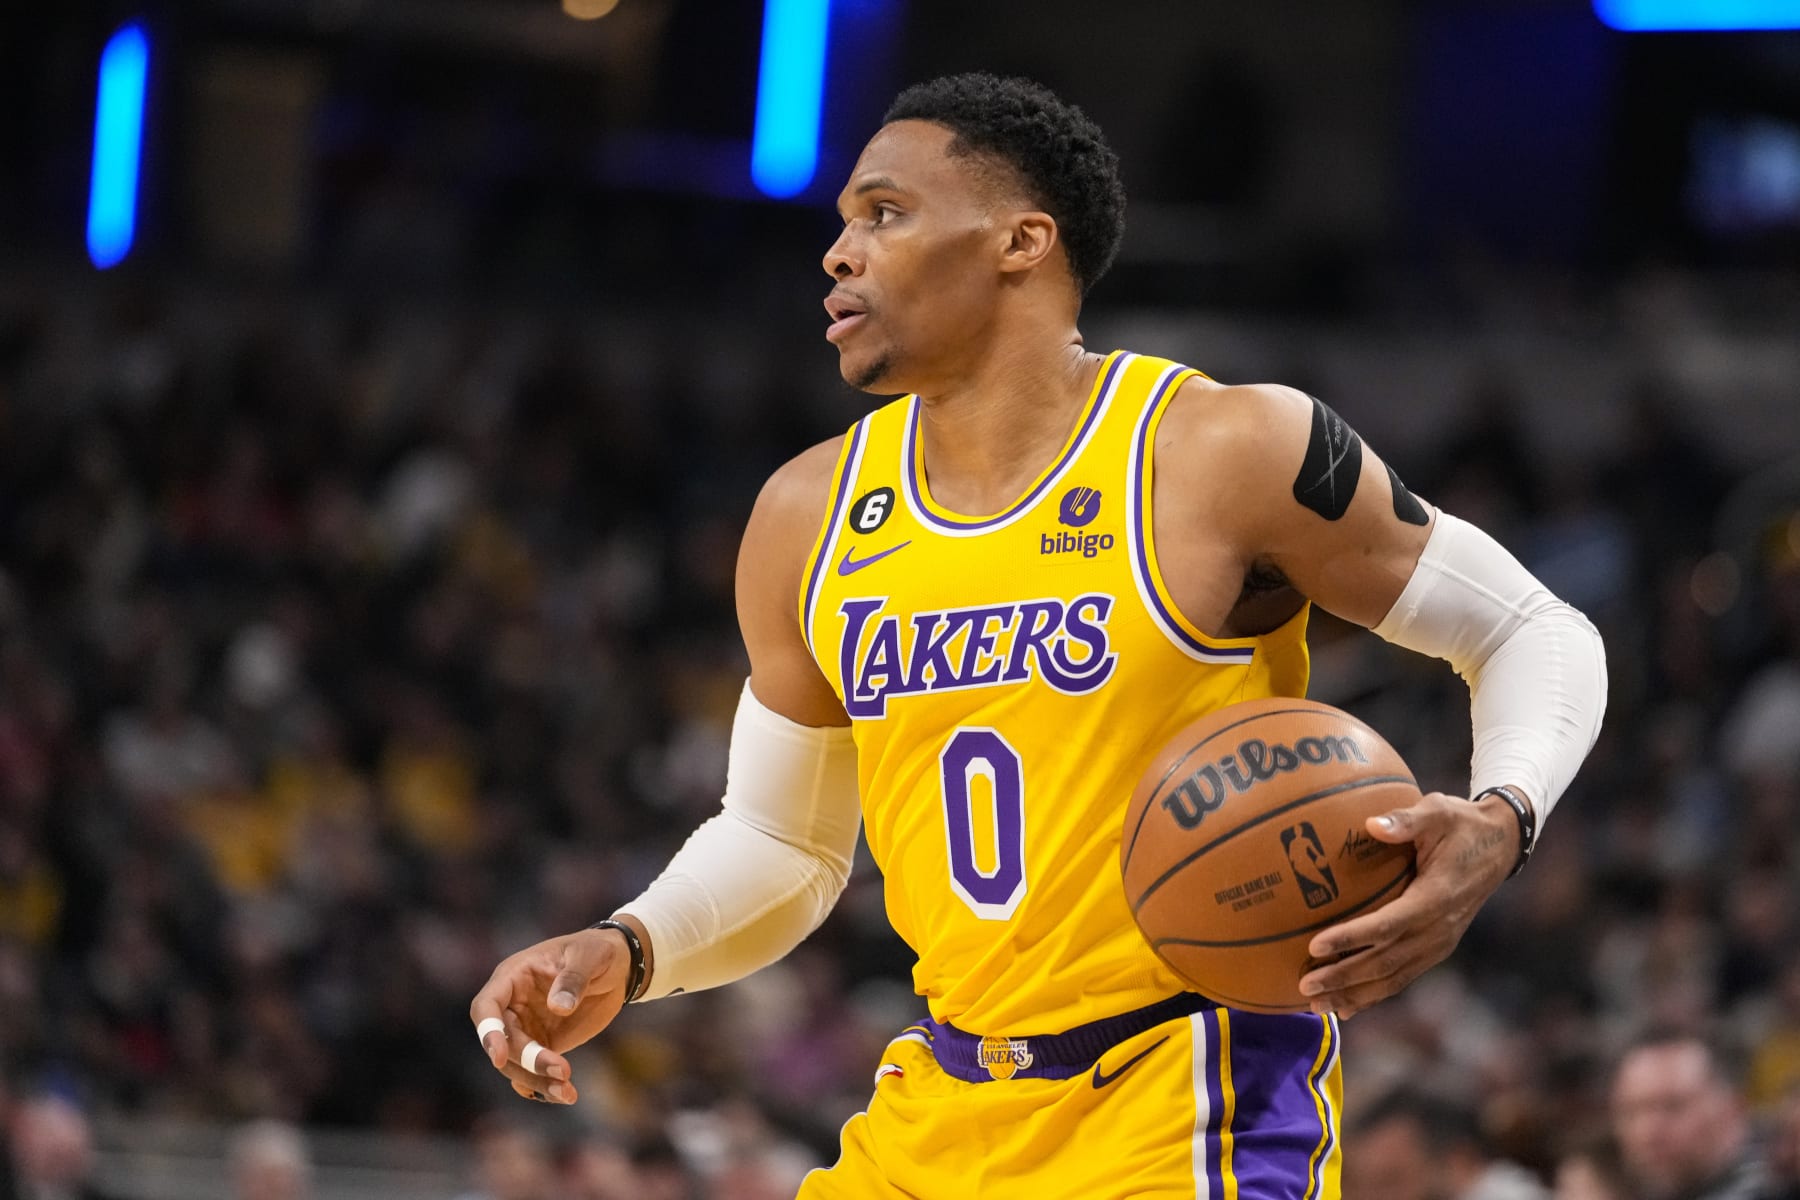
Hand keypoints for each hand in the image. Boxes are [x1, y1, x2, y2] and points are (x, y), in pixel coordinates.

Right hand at [469, 927, 634, 1104]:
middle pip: (503, 1041)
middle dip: (527, 1061)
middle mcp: (513, 1005)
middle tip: (563, 1071)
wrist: (617, 966)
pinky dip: (544, 1087)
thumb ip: (573, 978)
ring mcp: (527, 1027)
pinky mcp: (544, 1044)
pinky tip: (564, 1095)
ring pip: (516, 1063)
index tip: (498, 1057)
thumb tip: (558, 1007)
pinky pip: (533, 1071)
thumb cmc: (597, 951)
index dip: (488, 1032)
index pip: (486, 1007)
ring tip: (567, 1093)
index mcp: (514, 977)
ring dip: (537, 1080)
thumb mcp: (590, 956)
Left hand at [1296, 790, 1522, 1018]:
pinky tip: (1346, 1007)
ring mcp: (1439, 943)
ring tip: (1317, 1005)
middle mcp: (1439, 929)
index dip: (1352, 938)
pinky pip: (1402, 977)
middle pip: (1386, 962)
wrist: (1500, 845)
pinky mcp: (1436, 948)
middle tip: (1304, 984)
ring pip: (1393, 978)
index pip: (1388, 924)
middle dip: (1344, 977)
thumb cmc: (1462, 824)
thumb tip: (1371, 824)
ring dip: (1355, 994)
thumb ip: (1407, 820)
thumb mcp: (1439, 811)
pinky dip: (1374, 994)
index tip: (1315, 945)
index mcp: (1436, 897)